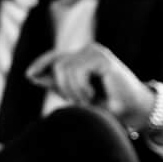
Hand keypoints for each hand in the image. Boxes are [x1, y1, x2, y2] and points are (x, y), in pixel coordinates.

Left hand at [25, 46, 162, 133]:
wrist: (134, 111)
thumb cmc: (108, 104)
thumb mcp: (77, 94)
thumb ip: (57, 84)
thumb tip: (31, 75)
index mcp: (83, 57)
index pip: (56, 56)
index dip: (41, 64)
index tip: (29, 75)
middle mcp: (88, 50)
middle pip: (57, 65)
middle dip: (63, 87)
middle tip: (80, 101)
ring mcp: (95, 52)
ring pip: (65, 69)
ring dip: (73, 91)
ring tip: (87, 100)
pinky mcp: (101, 58)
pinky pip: (77, 71)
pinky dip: (81, 88)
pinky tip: (92, 95)